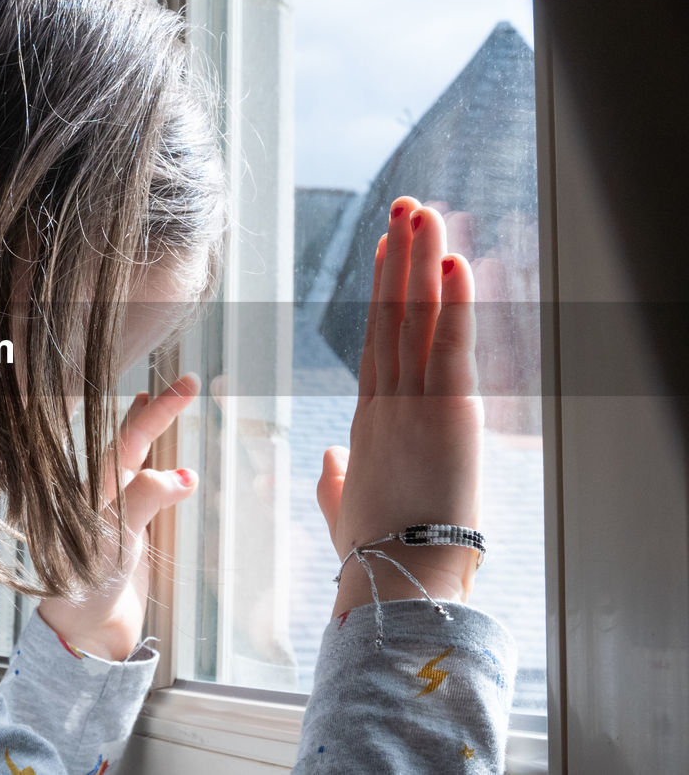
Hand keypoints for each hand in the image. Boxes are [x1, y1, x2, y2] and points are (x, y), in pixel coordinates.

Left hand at [37, 374, 199, 659]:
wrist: (85, 634)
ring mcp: (113, 515)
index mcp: (92, 490)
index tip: (184, 386)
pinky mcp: (127, 536)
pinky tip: (168, 468)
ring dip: (150, 435)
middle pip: (129, 442)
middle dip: (156, 412)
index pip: (128, 438)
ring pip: (135, 463)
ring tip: (156, 405)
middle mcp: (100, 496)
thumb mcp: (115, 540)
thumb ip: (143, 499)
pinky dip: (161, 472)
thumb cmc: (87, 588)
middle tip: (185, 384)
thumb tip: (181, 474)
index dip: (157, 410)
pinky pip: (146, 492)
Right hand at [317, 197, 483, 618]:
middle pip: (392, 318)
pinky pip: (450, 346)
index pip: (378, 345)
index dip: (382, 294)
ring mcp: (413, 403)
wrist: (397, 579)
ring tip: (421, 213)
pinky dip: (455, 303)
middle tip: (403, 209)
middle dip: (398, 260)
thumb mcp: (346, 513)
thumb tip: (332, 460)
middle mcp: (386, 402)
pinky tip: (457, 261)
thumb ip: (336, 481)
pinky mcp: (447, 414)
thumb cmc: (374, 555)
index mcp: (369, 423)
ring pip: (416, 320)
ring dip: (420, 263)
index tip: (387, 253)